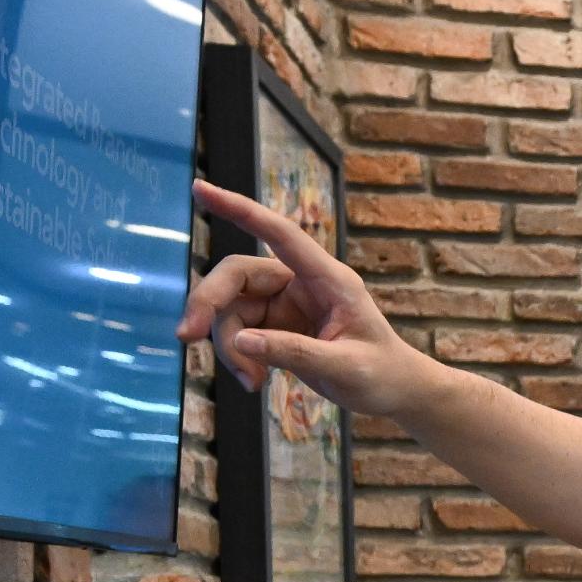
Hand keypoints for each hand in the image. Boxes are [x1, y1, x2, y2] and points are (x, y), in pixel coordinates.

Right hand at [180, 179, 442, 422]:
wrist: (395, 392)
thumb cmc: (381, 375)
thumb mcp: (345, 368)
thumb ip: (295, 353)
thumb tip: (241, 342)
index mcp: (327, 278)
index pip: (279, 232)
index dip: (240, 209)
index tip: (201, 189)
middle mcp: (300, 283)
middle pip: (236, 275)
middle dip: (208, 303)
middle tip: (186, 336)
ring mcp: (284, 304)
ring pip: (231, 310)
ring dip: (227, 345)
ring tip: (251, 382)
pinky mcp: (275, 326)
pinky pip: (237, 333)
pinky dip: (238, 357)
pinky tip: (255, 382)